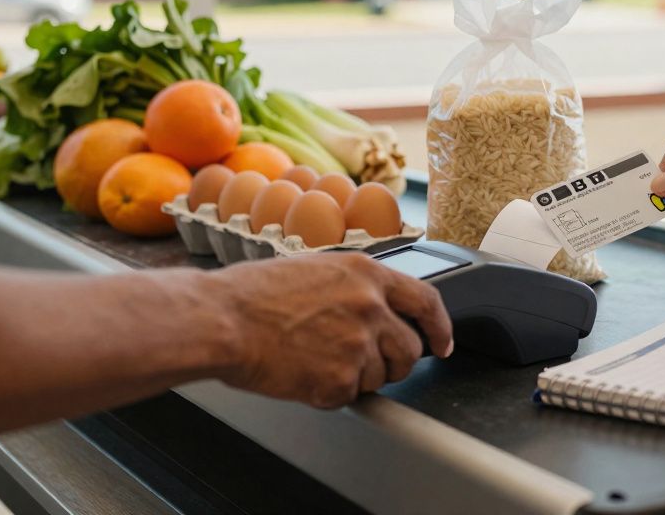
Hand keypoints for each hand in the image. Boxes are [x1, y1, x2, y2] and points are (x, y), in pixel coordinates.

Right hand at [211, 253, 452, 408]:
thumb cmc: (253, 294)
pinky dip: (327, 393)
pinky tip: (302, 373)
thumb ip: (353, 286)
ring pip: (381, 377)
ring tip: (317, 360)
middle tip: (367, 364)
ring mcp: (358, 344)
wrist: (222, 320)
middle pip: (410, 349)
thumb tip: (375, 307)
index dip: (440, 327)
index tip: (442, 343)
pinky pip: (348, 396)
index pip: (427, 301)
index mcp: (367, 274)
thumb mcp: (316, 268)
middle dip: (395, 363)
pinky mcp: (340, 379)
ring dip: (357, 377)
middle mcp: (370, 307)